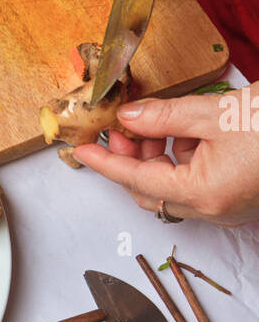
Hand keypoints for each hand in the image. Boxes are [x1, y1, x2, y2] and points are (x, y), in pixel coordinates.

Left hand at [72, 87, 258, 225]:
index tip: (80, 150)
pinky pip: (198, 184)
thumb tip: (129, 118)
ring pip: (174, 188)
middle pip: (152, 192)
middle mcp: (215, 209)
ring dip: (158, 157)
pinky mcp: (240, 195)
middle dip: (131, 159)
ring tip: (154, 122)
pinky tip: (185, 131)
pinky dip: (183, 159)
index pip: (136, 180)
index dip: (106, 163)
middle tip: (120, 128)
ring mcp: (229, 205)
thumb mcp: (215, 112)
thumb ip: (164, 117)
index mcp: (204, 194)